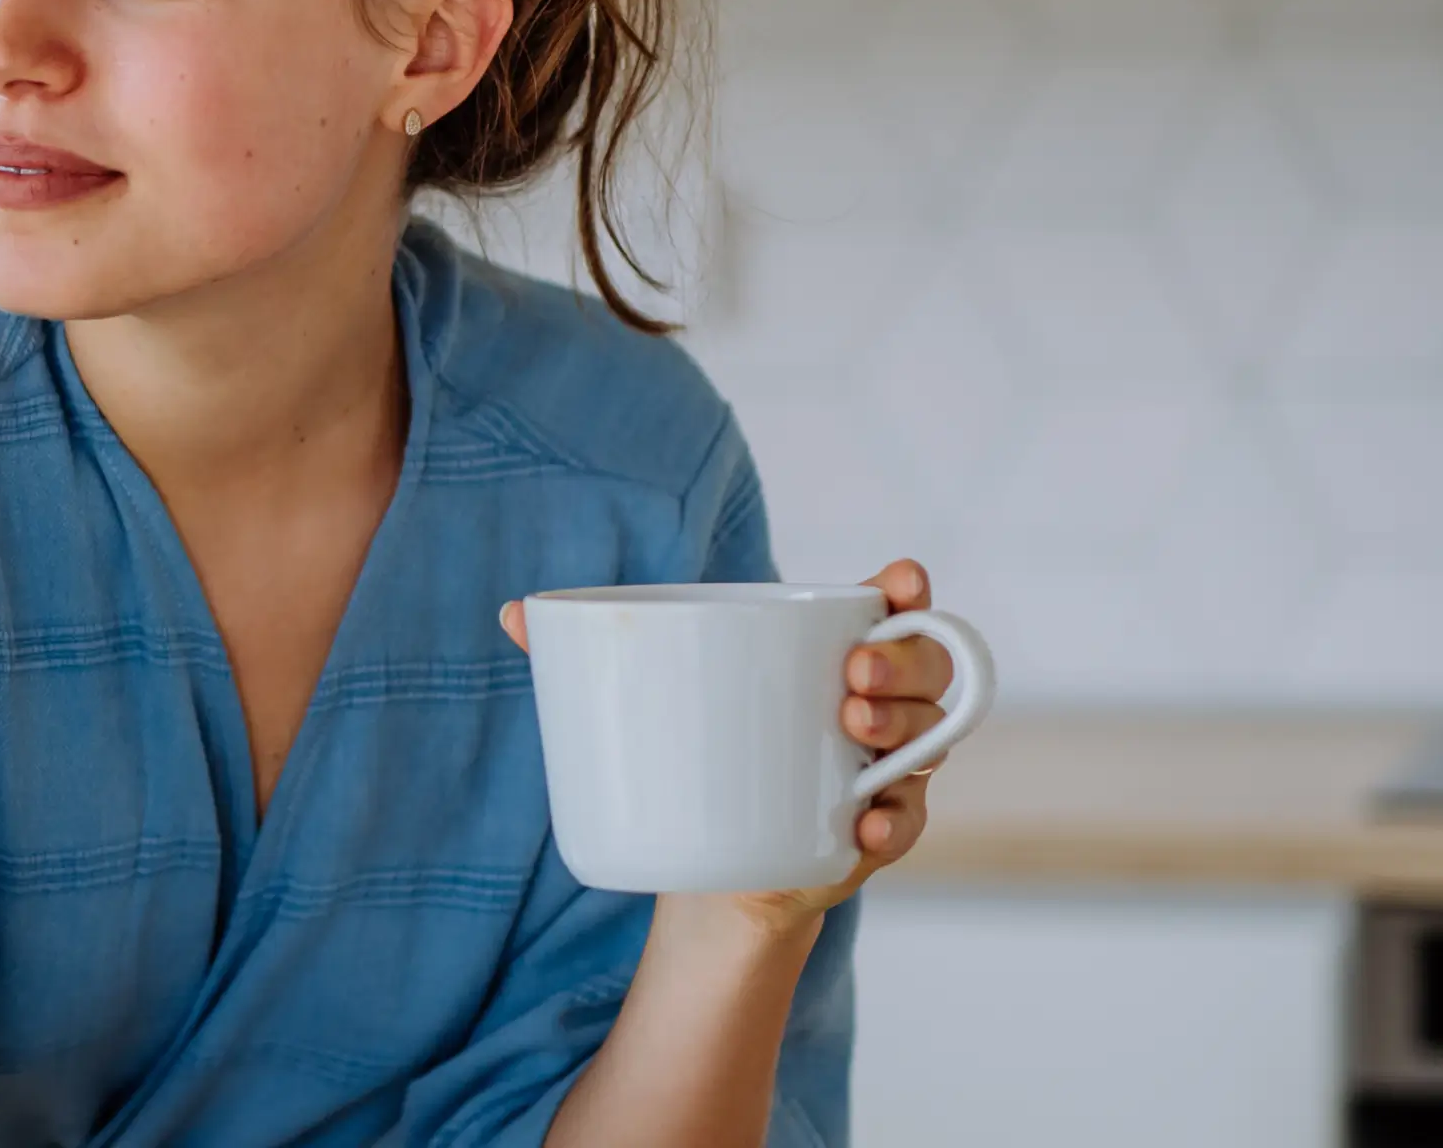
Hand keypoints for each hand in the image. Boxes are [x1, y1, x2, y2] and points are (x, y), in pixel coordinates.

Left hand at [498, 558, 958, 932]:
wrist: (708, 861)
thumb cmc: (692, 751)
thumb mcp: (655, 697)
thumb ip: (586, 654)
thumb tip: (512, 612)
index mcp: (830, 652)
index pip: (895, 609)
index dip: (909, 591)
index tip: (899, 580)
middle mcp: (876, 705)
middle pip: (927, 667)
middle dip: (901, 663)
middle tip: (849, 675)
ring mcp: (885, 770)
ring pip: (929, 738)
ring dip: (902, 729)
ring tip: (851, 728)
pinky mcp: (876, 834)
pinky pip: (908, 824)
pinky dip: (893, 824)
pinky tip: (865, 826)